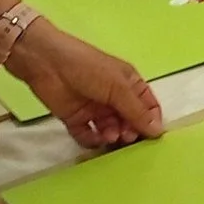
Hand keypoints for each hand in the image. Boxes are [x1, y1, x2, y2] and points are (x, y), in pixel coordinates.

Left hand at [5, 23, 163, 150]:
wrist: (45, 63)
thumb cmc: (88, 67)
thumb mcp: (119, 86)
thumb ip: (137, 111)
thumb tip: (158, 131)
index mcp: (129, 84)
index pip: (148, 107)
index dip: (151, 122)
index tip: (151, 136)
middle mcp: (114, 98)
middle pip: (130, 122)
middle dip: (131, 131)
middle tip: (126, 137)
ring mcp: (95, 109)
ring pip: (111, 130)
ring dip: (113, 136)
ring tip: (109, 136)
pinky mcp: (76, 119)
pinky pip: (88, 136)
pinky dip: (92, 140)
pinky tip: (94, 138)